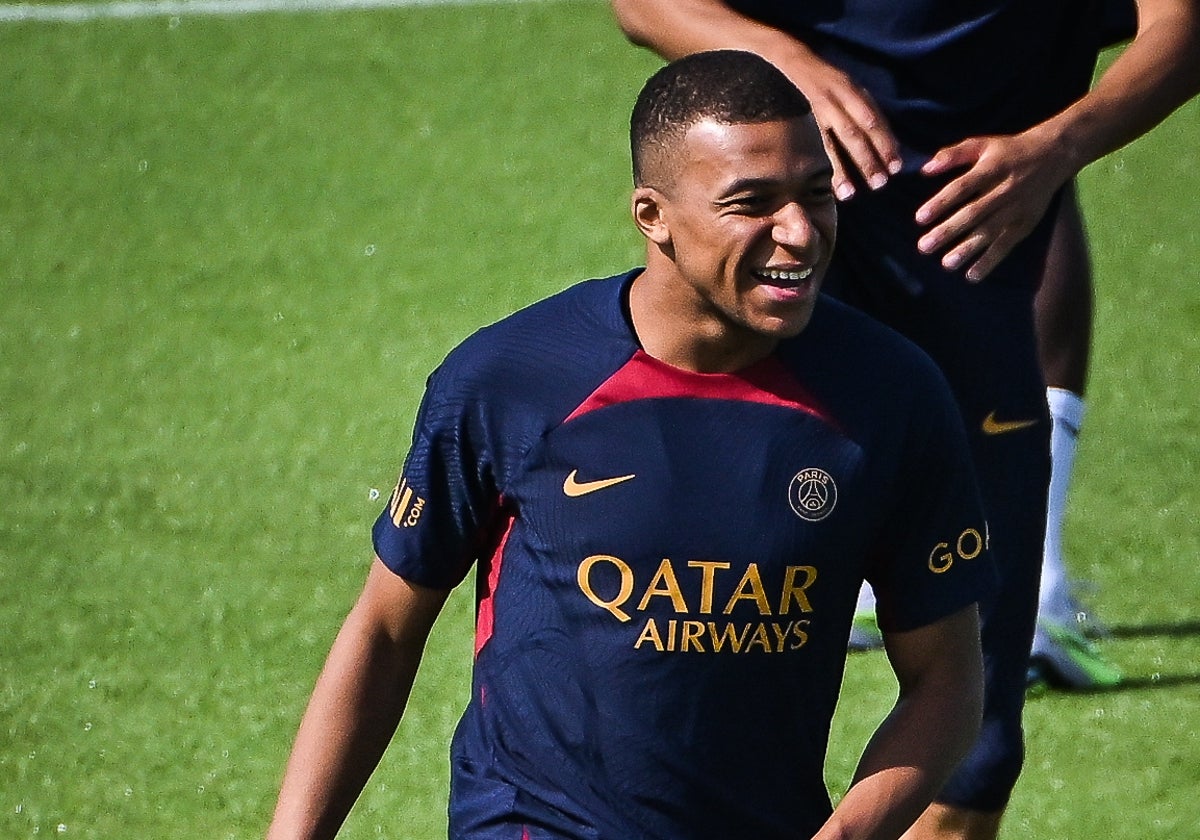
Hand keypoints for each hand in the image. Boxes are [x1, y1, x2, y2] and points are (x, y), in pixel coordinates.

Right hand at [782, 51, 902, 199]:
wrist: (790, 58)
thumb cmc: (824, 79)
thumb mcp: (848, 87)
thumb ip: (865, 110)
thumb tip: (889, 143)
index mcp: (852, 90)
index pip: (874, 119)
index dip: (886, 143)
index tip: (896, 166)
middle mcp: (836, 97)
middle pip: (856, 132)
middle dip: (869, 158)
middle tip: (880, 184)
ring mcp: (817, 107)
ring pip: (834, 141)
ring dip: (843, 169)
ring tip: (851, 194)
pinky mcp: (802, 116)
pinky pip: (815, 145)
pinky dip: (824, 166)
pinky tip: (830, 184)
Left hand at [914, 130, 1075, 280]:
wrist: (1054, 154)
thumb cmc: (1008, 151)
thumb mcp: (982, 144)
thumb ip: (952, 155)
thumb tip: (924, 168)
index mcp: (991, 168)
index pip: (963, 187)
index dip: (941, 202)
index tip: (920, 218)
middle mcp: (1004, 190)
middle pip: (974, 213)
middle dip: (948, 231)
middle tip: (924, 247)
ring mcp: (1017, 209)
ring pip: (989, 231)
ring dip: (967, 249)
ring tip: (946, 264)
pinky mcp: (1026, 223)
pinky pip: (1006, 244)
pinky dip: (990, 260)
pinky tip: (971, 275)